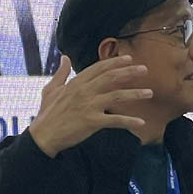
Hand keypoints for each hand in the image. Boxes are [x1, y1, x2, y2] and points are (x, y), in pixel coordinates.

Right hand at [28, 55, 151, 157]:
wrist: (43, 136)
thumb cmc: (47, 114)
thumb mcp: (51, 89)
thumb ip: (61, 73)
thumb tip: (65, 57)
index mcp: (76, 83)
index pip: (99, 68)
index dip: (115, 62)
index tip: (129, 59)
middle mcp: (84, 91)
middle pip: (111, 78)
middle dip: (130, 72)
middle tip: (145, 69)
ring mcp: (89, 106)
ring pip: (117, 96)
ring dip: (135, 94)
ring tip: (149, 93)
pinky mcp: (92, 122)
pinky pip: (115, 121)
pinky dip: (129, 121)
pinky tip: (141, 122)